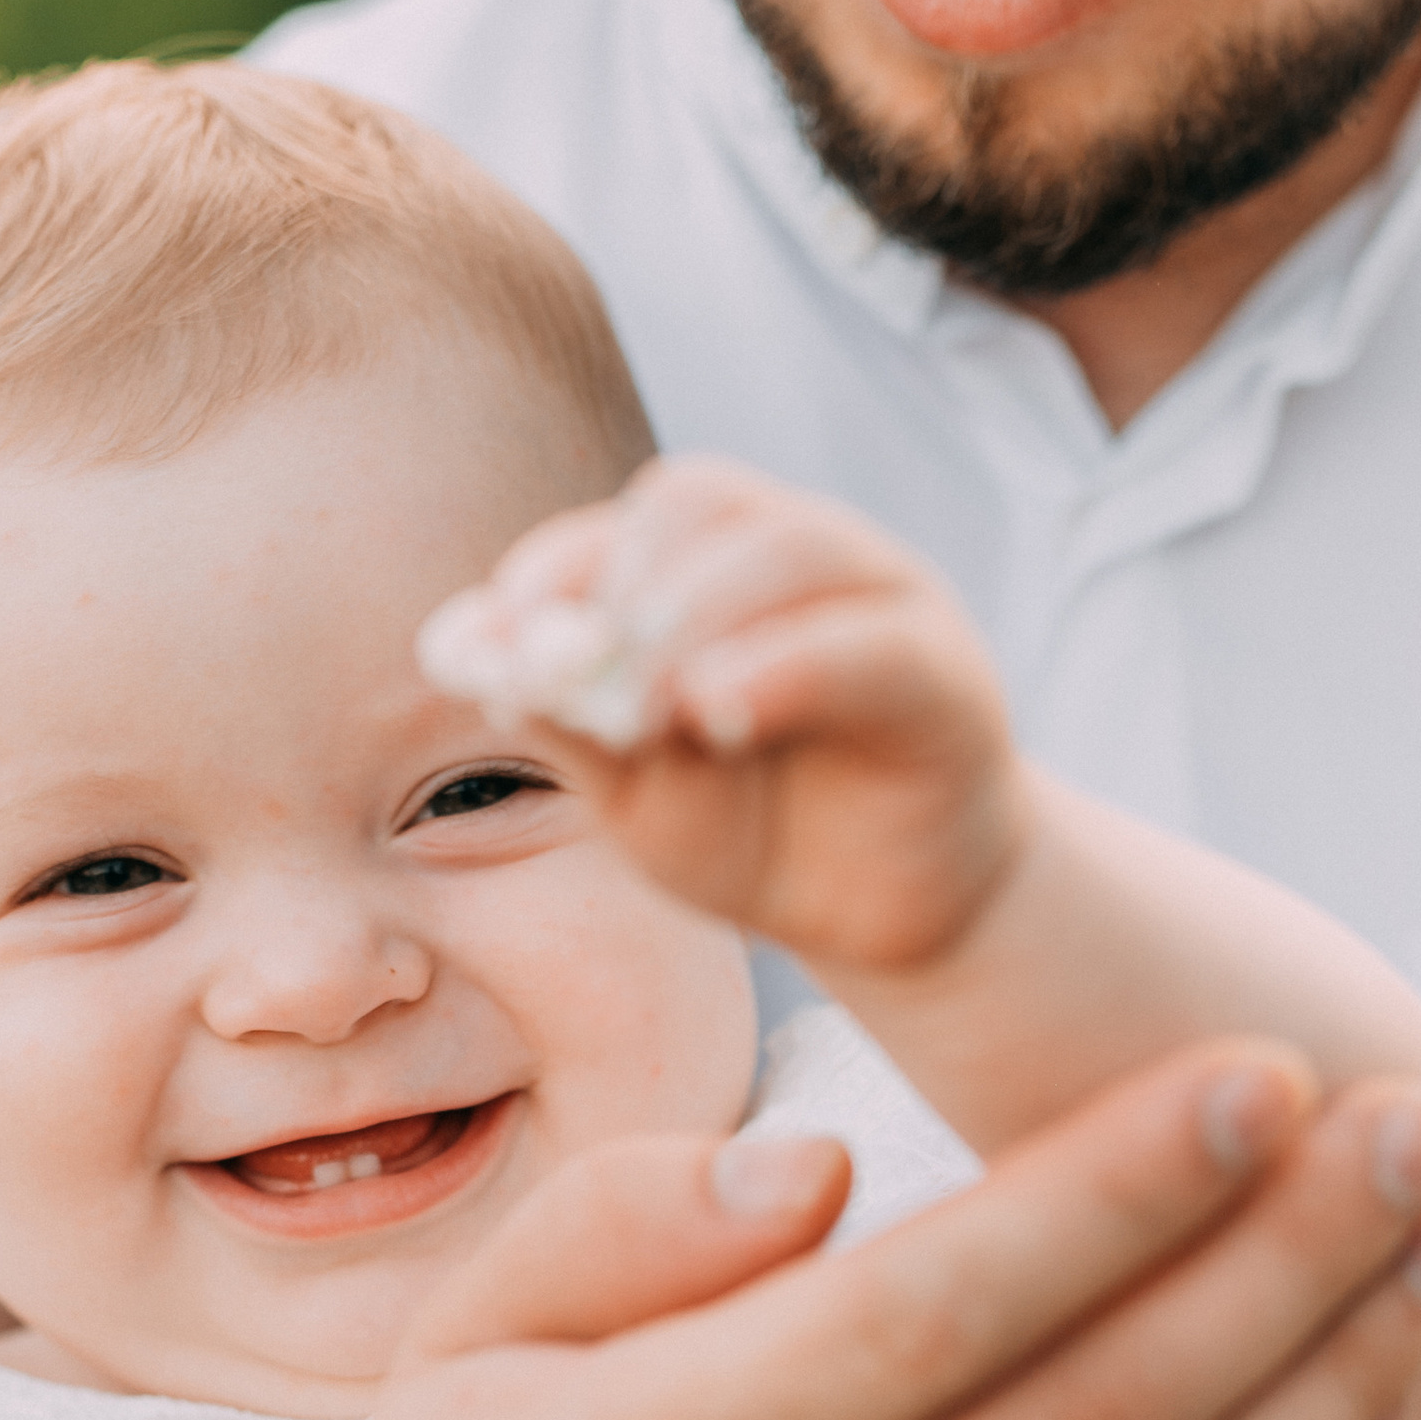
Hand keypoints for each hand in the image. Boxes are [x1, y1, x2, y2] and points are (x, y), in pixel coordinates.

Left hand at [420, 453, 1023, 973]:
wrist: (883, 918)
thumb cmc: (758, 838)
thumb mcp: (641, 800)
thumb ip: (573, 727)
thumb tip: (476, 652)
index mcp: (716, 570)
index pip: (631, 521)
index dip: (559, 561)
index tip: (506, 628)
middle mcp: (801, 557)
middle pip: (701, 502)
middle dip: (624, 582)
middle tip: (579, 674)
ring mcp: (882, 599)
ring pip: (787, 547)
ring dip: (695, 615)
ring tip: (643, 709)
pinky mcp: (944, 673)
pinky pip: (866, 644)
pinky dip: (781, 666)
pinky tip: (718, 716)